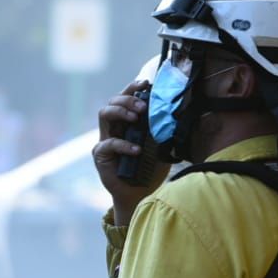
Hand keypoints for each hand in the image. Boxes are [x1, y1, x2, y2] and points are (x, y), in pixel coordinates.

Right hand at [94, 81, 166, 225]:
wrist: (140, 194)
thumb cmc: (150, 170)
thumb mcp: (162, 146)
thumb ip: (164, 130)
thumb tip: (177, 113)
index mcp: (127, 122)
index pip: (126, 98)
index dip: (134, 87)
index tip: (147, 82)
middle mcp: (114, 128)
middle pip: (113, 101)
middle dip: (128, 98)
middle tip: (143, 105)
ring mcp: (105, 140)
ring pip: (104, 114)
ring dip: (121, 111)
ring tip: (137, 117)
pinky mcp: (101, 155)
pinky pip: (109, 144)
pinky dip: (123, 145)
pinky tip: (137, 150)